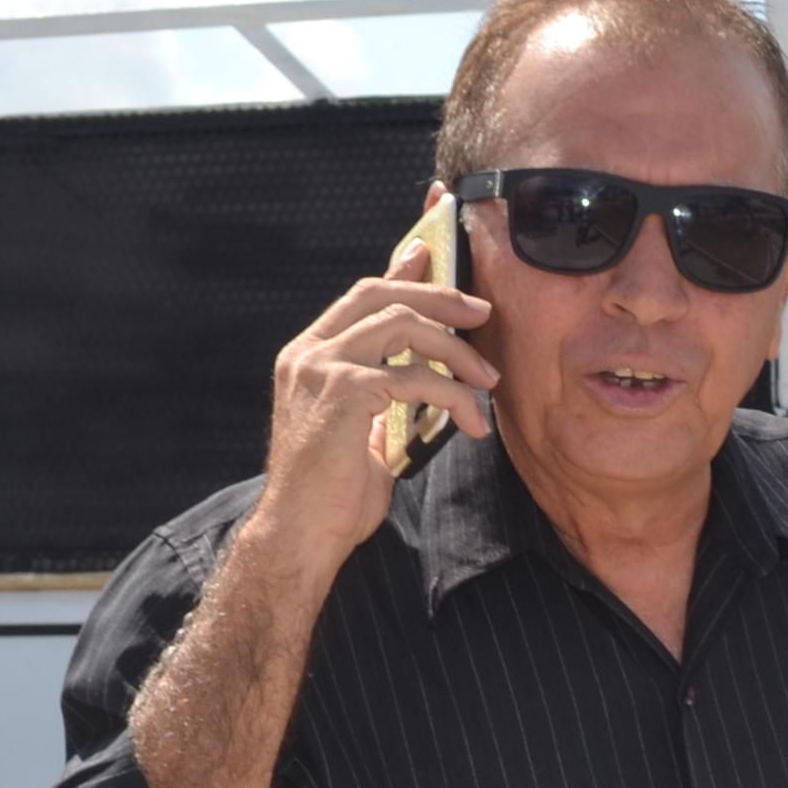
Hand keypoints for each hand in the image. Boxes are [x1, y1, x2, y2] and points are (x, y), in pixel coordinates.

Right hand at [261, 226, 496, 563]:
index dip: (399, 270)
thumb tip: (419, 379)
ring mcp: (321, 368)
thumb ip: (380, 397)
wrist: (300, 535)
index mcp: (307, 356)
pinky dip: (451, 395)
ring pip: (402, 325)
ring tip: (487, 378)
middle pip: (381, 295)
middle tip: (482, 311)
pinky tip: (470, 422)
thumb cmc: (331, 496)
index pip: (360, 296)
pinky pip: (412, 377)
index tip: (431, 251)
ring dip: (455, 349)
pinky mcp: (343, 392)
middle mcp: (308, 353)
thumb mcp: (362, 431)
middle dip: (438, 296)